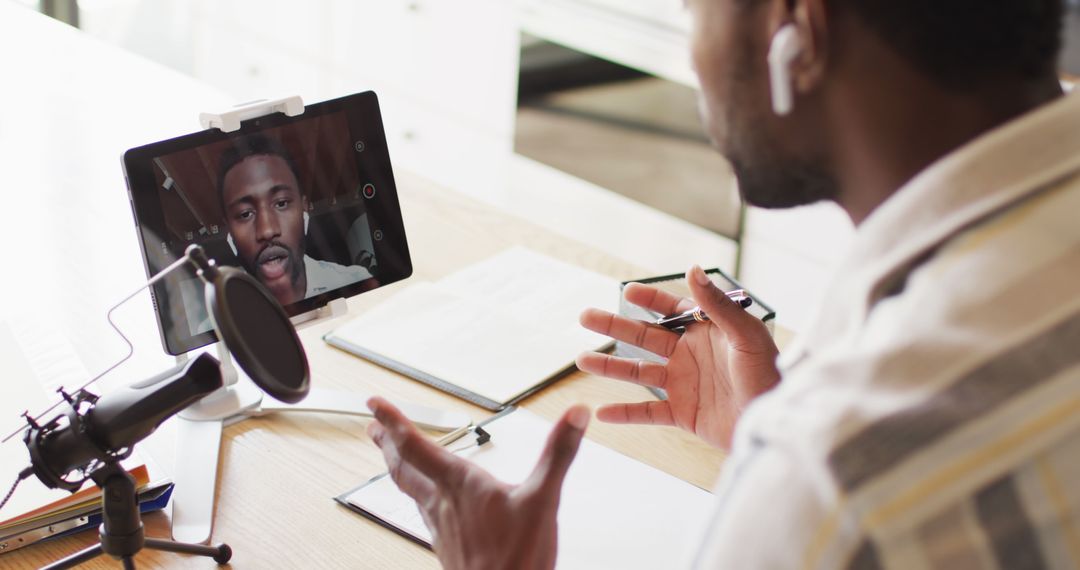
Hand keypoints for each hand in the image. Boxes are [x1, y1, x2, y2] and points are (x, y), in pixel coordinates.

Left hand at [366, 397, 589, 569]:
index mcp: (460, 484)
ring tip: (391, 455)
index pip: (415, 445)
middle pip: (403, 467)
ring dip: (397, 467)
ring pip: (409, 489)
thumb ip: (558, 454)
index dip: (392, 421)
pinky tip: (427, 501)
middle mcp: (442, 503)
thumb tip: (574, 417)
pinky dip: (417, 494)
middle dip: (386, 443)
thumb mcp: (544, 499)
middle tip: (373, 426)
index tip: (374, 404)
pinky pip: (423, 511)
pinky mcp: (447, 544)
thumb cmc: (517, 560)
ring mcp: (441, 526)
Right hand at [576, 266, 779, 449]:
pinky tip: (602, 413)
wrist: (776, 422)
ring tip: (581, 360)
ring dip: (610, 367)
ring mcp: (685, 384)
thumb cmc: (769, 376)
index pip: (672, 310)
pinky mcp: (683, 414)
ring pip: (639, 372)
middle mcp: (691, 355)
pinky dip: (625, 414)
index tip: (627, 292)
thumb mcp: (745, 336)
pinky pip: (648, 412)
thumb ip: (716, 305)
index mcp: (707, 332)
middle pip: (645, 338)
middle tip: (585, 316)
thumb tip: (693, 268)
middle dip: (615, 327)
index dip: (649, 301)